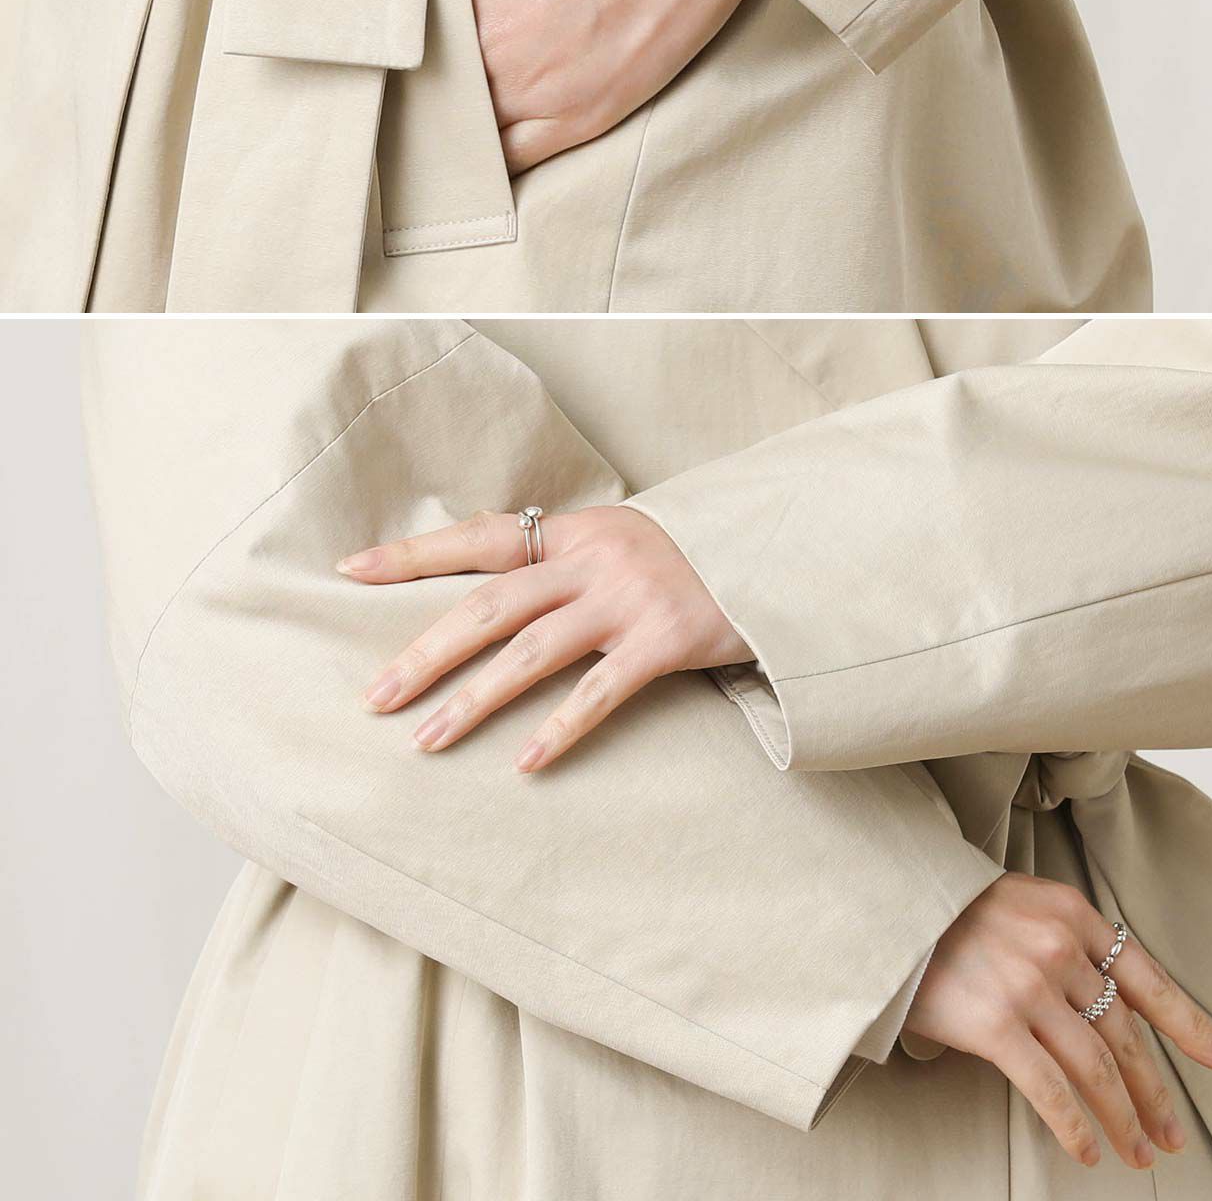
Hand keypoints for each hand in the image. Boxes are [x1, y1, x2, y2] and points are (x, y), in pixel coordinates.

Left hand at [301, 0, 760, 171]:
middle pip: (419, 86)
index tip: (357, 39)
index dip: (372, 38)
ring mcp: (541, 88)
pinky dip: (487, 163)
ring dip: (439, 130)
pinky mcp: (587, 115)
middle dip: (401, 86)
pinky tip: (468, 159)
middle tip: (377, 88)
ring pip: (461, 132)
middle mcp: (493, 45)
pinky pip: (516, 160)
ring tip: (416, 127)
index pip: (389, 29)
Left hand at [341, 505, 752, 769]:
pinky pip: (601, 691)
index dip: (413, 553)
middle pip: (489, 604)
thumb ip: (561, 559)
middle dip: (424, 651)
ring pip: (531, 651)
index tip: (348, 570)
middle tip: (372, 697)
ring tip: (424, 740)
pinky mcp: (668, 639)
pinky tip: (524, 764)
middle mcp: (595, 557)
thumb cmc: (688, 560)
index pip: (478, 536)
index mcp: (577, 530)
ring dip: (472, 699)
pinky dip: (560, 729)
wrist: (779, 558)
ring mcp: (631, 597)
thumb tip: (483, 575)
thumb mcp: (619, 542)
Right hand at [905, 873, 1211, 1172]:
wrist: (889, 909)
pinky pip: (1050, 1089)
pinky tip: (1088, 1150)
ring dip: (1123, 1118)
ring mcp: (1028, 986)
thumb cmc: (953, 912)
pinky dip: (1075, 1127)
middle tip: (1172, 1136)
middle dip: (1155, 1093)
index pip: (1144, 977)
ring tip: (1137, 1152)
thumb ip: (1067, 941)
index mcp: (1071, 914)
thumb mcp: (1022, 903)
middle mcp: (1058, 947)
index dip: (1188, 1024)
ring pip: (1096, 1067)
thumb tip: (1109, 1008)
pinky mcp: (995, 1024)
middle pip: (1124, 1034)